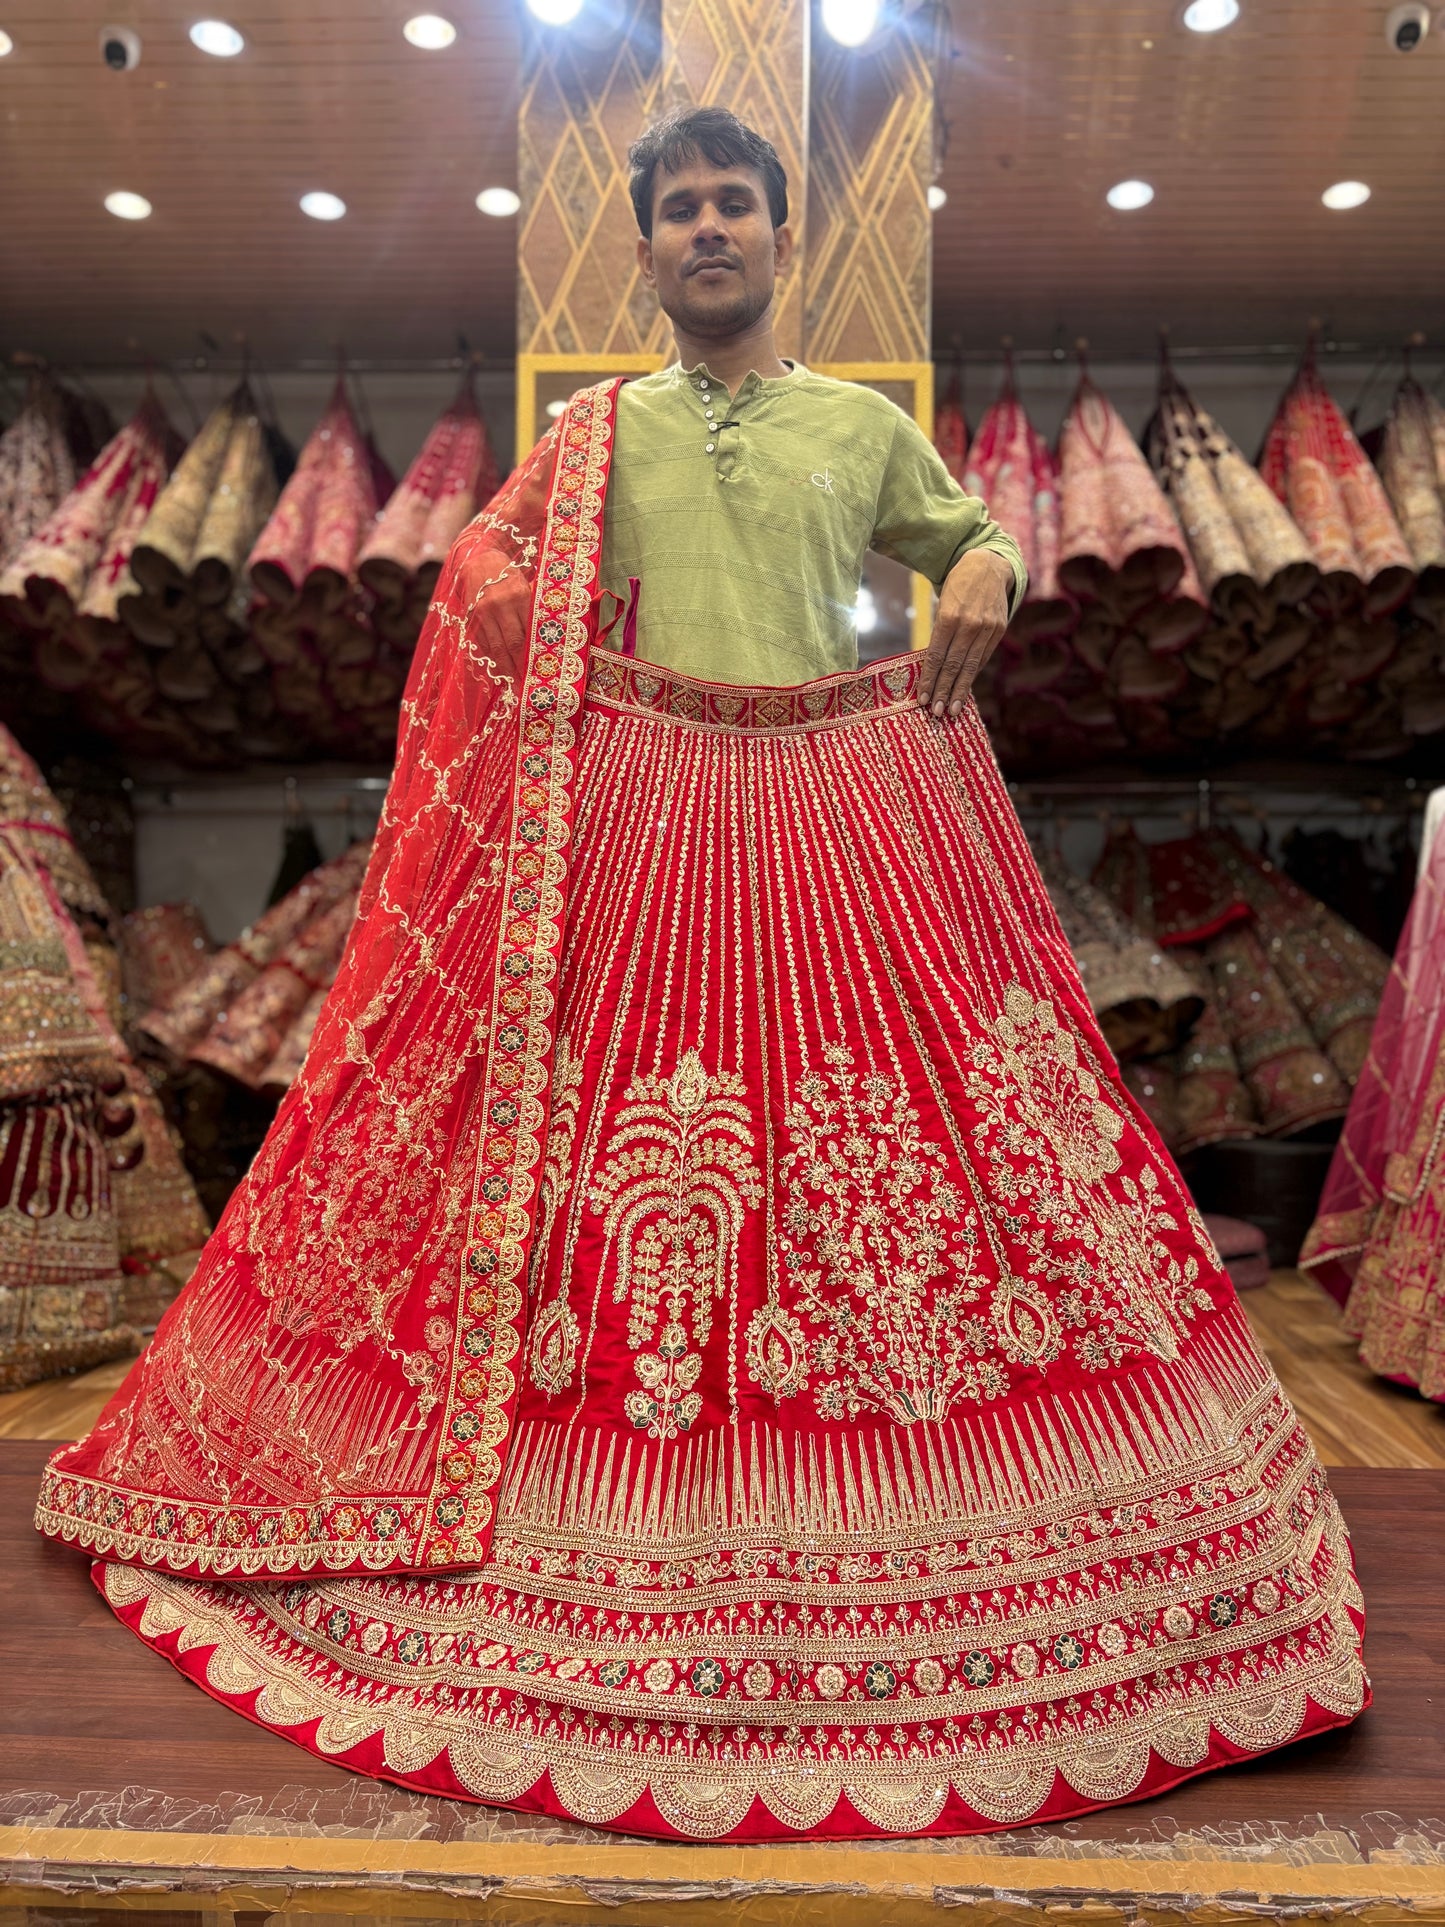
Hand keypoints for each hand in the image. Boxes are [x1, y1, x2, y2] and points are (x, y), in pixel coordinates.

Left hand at [917, 549, 1013, 717]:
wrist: (989, 565)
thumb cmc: (958, 585)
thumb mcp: (943, 604)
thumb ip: (940, 632)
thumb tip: (932, 666)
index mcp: (951, 616)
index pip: (937, 655)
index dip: (929, 678)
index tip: (922, 698)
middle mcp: (970, 623)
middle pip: (954, 664)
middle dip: (943, 690)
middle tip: (936, 712)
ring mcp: (988, 628)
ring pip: (971, 665)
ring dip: (960, 690)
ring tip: (952, 709)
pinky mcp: (1000, 630)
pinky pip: (984, 657)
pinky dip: (973, 674)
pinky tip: (965, 689)